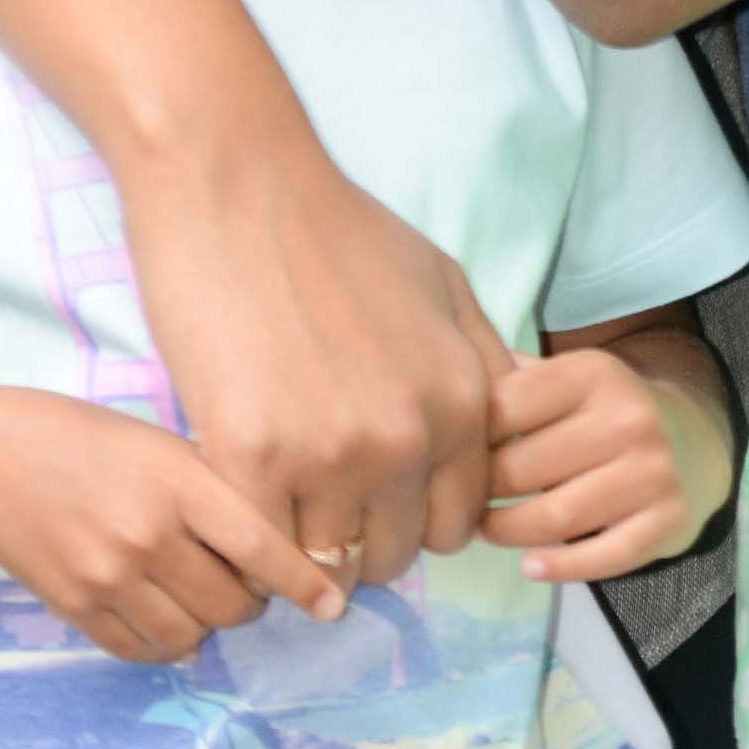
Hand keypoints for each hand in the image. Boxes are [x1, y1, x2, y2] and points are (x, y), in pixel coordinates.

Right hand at [0, 387, 349, 663]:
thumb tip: (266, 558)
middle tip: (239, 577)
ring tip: (194, 590)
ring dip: (207, 623)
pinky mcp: (77, 607)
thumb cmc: (80, 436)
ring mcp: (109, 576)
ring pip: (194, 635)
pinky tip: (160, 611)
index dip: (304, 582)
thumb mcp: (157, 442)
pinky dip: (165, 642)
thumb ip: (210, 491)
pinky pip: (144, 651)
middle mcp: (148, 532)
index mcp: (177, 479)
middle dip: (249, 600)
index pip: (261, 544)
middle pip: (234, 604)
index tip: (333, 605)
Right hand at [126, 140, 508, 590]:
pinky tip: (244, 492)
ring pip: (328, 563)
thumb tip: (510, 428)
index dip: (414, 516)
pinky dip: (256, 537)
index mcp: (459, 401)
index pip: (455, 525)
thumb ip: (486, 363)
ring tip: (279, 495)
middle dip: (363, 534)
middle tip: (322, 494)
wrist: (237, 185)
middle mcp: (406, 439)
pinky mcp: (251, 459)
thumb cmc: (336, 226)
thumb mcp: (443, 282)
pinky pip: (265, 548)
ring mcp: (329, 455)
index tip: (379, 494)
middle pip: (393, 553)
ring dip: (305, 541)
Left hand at [479, 344, 727, 583]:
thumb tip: (441, 395)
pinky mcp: (668, 520)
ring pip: (554, 518)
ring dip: (507, 532)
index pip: (505, 409)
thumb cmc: (601, 411)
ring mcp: (652, 472)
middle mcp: (628, 417)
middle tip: (465, 500)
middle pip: (522, 468)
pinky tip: (531, 565)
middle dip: (482, 491)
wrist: (689, 442)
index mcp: (593, 371)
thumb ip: (508, 380)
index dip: (470, 438)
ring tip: (489, 529)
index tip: (455, 455)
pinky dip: (559, 567)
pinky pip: (602, 557)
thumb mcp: (563, 379)